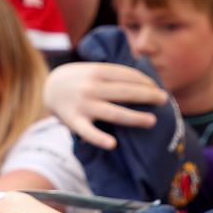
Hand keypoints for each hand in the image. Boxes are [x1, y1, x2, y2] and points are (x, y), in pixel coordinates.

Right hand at [43, 62, 166, 149]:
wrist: (48, 87)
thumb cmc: (79, 79)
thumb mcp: (93, 68)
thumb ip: (114, 74)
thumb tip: (145, 81)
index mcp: (98, 72)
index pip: (127, 75)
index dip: (144, 81)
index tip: (156, 87)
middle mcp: (92, 87)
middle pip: (125, 92)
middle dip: (147, 95)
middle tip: (164, 100)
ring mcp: (84, 105)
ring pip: (113, 113)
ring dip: (134, 117)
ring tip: (152, 121)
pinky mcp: (75, 121)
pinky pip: (88, 132)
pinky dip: (99, 138)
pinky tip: (112, 144)